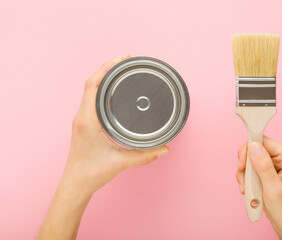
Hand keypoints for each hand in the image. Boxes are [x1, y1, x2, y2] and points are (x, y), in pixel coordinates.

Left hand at [61, 55, 168, 196]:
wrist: (75, 184)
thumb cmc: (91, 172)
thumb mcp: (121, 162)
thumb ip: (145, 155)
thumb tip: (164, 149)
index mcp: (88, 120)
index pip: (93, 85)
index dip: (106, 68)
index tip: (122, 58)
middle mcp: (82, 116)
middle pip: (91, 83)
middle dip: (107, 68)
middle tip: (125, 61)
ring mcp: (82, 120)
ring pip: (89, 91)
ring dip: (103, 78)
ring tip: (120, 72)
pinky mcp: (84, 124)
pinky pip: (91, 100)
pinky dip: (101, 90)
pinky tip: (112, 93)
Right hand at [236, 136, 281, 239]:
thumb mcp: (273, 189)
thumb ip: (263, 167)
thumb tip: (253, 146)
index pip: (262, 141)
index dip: (248, 150)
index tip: (241, 166)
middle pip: (254, 148)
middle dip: (245, 164)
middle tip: (243, 180)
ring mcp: (274, 163)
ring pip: (249, 158)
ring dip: (244, 173)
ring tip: (246, 188)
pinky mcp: (267, 170)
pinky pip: (250, 166)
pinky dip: (245, 177)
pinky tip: (248, 189)